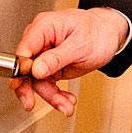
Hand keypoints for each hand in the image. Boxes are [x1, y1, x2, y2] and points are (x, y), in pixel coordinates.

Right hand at [11, 7, 129, 113]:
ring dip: (51, 96)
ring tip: (66, 105)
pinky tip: (66, 100)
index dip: (22, 69)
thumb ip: (56, 58)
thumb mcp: (81, 46)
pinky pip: (46, 84)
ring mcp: (44, 54)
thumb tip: (36, 69)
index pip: (24, 50)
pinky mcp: (50, 66)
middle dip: (34, 89)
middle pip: (26, 69)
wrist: (109, 35)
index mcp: (44, 27)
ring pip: (37, 81)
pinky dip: (56, 95)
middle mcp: (40, 41)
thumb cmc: (98, 32)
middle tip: (31, 104)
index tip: (26, 85)